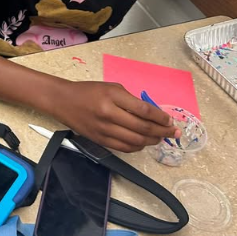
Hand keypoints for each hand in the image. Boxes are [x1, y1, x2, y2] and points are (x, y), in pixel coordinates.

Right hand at [53, 81, 179, 152]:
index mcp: (112, 96)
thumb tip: (151, 114)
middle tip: (173, 133)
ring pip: (136, 140)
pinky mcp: (100, 140)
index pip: (143, 110)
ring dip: (152, 141)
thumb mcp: (110, 87)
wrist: (63, 101)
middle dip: (162, 132)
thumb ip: (130, 100)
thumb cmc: (88, 91)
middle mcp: (109, 114)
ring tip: (160, 138)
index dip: (160, 117)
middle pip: (142, 128)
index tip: (170, 121)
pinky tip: (143, 142)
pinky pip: (124, 148)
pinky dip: (138, 147)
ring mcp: (104, 129)